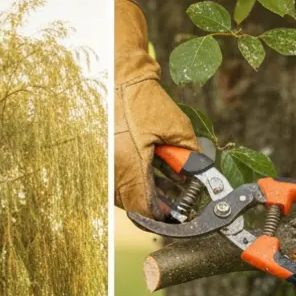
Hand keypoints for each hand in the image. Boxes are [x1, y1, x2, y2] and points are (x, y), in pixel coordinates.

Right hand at [114, 0, 198, 216]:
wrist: (115, 78)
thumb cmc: (142, 100)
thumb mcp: (176, 127)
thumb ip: (190, 157)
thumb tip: (199, 176)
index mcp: (128, 166)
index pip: (142, 210)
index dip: (160, 217)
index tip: (174, 216)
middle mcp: (109, 171)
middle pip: (131, 205)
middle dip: (153, 206)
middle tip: (172, 203)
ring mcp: (100, 166)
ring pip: (121, 194)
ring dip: (141, 193)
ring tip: (161, 187)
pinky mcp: (96, 159)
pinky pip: (113, 179)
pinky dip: (130, 180)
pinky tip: (145, 172)